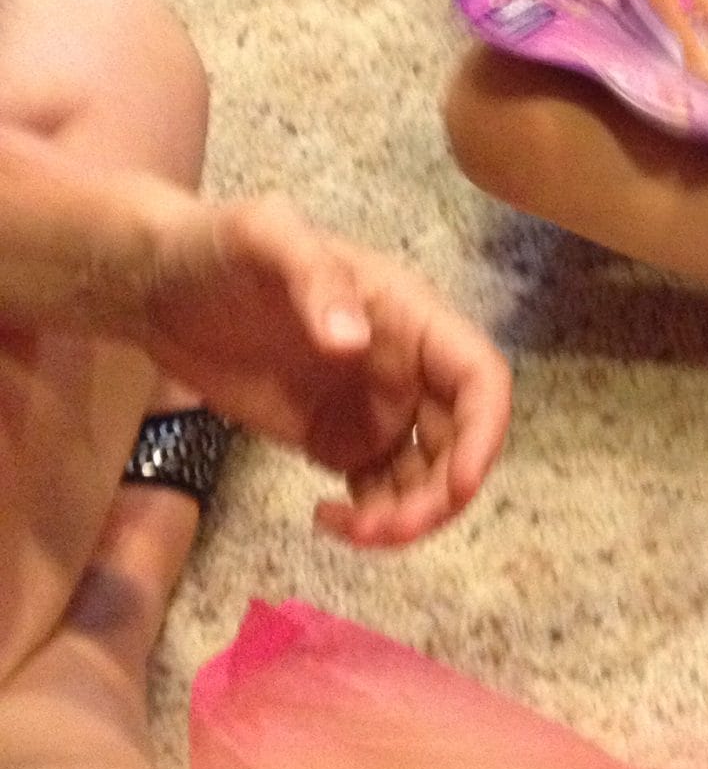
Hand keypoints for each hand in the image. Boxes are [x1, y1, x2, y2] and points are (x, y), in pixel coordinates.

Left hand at [133, 190, 511, 546]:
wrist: (162, 287)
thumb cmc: (219, 249)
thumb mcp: (266, 238)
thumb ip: (314, 277)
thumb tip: (354, 341)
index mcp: (411, 315)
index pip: (478, 374)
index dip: (484, 430)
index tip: (459, 484)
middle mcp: (407, 365)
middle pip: (460, 438)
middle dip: (441, 493)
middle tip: (384, 529)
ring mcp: (376, 407)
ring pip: (425, 475)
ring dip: (408, 516)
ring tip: (348, 529)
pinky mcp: (339, 439)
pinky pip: (380, 490)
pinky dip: (371, 520)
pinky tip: (326, 520)